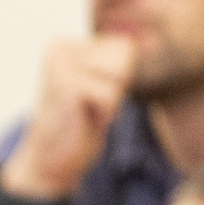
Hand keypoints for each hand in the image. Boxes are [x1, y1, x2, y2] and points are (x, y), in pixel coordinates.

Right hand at [1, 38, 135, 202]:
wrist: (49, 161)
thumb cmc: (78, 125)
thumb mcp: (102, 83)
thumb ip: (121, 60)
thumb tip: (154, 43)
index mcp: (63, 44)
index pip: (124, 47)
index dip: (118, 79)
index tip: (93, 96)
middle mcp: (59, 48)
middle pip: (125, 56)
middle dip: (116, 86)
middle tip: (90, 105)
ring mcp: (60, 64)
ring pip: (121, 72)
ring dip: (111, 99)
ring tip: (87, 111)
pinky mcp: (66, 84)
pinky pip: (112, 94)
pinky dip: (105, 113)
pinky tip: (83, 120)